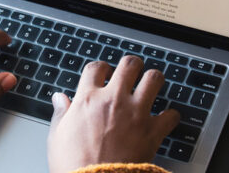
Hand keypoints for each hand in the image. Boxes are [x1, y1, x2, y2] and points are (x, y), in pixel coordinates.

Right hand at [47, 56, 179, 172]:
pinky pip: (171, 115)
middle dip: (131, 65)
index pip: (96, 67)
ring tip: (150, 84)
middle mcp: (114, 100)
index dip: (100, 67)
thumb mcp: (57, 136)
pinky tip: (165, 118)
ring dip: (153, 80)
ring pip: (154, 79)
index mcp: (88, 99)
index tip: (102, 73)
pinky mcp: (153, 130)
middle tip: (131, 71)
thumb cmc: (74, 163)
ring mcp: (136, 113)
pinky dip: (170, 116)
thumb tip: (59, 98)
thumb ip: (60, 113)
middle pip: (129, 65)